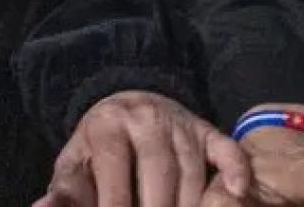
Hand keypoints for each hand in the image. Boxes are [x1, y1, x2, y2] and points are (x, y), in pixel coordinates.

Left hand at [36, 90, 249, 206]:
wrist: (125, 106)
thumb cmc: (97, 150)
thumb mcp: (75, 165)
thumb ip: (65, 193)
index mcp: (107, 125)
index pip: (115, 170)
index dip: (115, 204)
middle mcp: (146, 118)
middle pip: (158, 174)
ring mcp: (180, 124)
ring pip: (191, 172)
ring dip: (190, 206)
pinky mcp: (206, 131)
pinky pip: (226, 150)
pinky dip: (236, 170)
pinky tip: (237, 193)